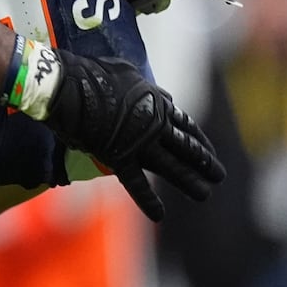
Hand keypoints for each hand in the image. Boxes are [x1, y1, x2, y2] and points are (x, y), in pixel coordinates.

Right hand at [15, 44, 224, 220]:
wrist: (67, 86)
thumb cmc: (92, 73)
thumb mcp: (125, 71)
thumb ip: (145, 86)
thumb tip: (161, 95)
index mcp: (156, 103)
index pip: (185, 124)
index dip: (199, 139)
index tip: (210, 151)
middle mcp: (154, 125)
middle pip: (186, 148)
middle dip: (204, 163)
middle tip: (219, 176)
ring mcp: (139, 142)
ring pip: (171, 167)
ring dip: (189, 182)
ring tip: (205, 194)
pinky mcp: (119, 157)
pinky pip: (136, 183)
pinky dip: (148, 200)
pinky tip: (160, 215)